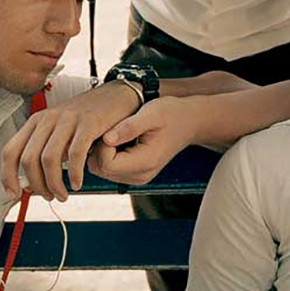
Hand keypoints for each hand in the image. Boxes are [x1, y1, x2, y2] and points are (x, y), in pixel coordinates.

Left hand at [3, 84, 142, 199]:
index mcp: (36, 121)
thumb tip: (30, 184)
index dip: (7, 176)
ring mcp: (68, 119)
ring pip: (49, 159)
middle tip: (49, 196)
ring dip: (54, 184)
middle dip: (37, 185)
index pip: (10, 150)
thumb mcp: (59, 131)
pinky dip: (75, 174)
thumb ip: (44, 152)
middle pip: (29, 159)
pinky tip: (78, 183)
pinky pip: (75, 154)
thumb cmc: (87, 118)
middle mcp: (48, 118)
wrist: (116, 96)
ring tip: (63, 195)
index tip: (14, 194)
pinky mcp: (88, 123)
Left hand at [91, 95, 211, 183]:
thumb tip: (106, 138)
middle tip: (115, 129)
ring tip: (119, 133)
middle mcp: (140, 176)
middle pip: (100, 169)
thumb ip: (129, 127)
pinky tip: (121, 140)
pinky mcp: (134, 174)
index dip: (102, 145)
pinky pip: (109, 168)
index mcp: (145, 163)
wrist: (190, 122)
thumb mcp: (152, 113)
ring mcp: (137, 177)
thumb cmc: (173, 114)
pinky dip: (108, 154)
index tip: (114, 128)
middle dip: (100, 148)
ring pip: (101, 170)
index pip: (106, 164)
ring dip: (103, 151)